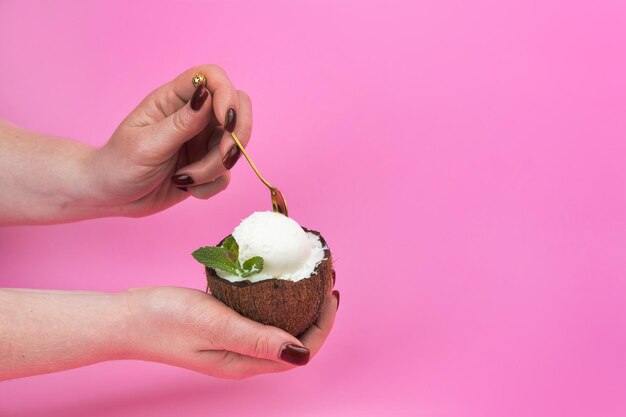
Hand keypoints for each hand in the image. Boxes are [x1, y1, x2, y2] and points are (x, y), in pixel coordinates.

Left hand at [90, 65, 251, 216]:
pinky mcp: (207, 166)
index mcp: (173, 100)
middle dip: (237, 135)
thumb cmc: (119, 165)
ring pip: (233, 147)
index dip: (226, 94)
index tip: (226, 122)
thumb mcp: (147, 144)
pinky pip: (225, 174)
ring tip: (183, 179)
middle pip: (237, 108)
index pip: (212, 78)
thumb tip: (207, 95)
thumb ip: (181, 123)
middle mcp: (193, 116)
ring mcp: (202, 141)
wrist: (111, 197)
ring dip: (214, 169)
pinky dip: (209, 186)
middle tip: (224, 157)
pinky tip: (185, 187)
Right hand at [124, 286, 338, 379]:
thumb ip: (258, 340)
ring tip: (308, 279)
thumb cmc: (165, 320)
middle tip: (324, 281)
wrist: (125, 319)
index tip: (331, 294)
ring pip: (279, 329)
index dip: (323, 325)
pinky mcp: (223, 330)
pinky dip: (275, 302)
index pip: (302, 351)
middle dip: (316, 314)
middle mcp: (244, 358)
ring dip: (298, 307)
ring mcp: (233, 345)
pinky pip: (260, 319)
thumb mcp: (216, 325)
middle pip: (295, 341)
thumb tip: (302, 354)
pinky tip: (274, 283)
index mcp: (246, 363)